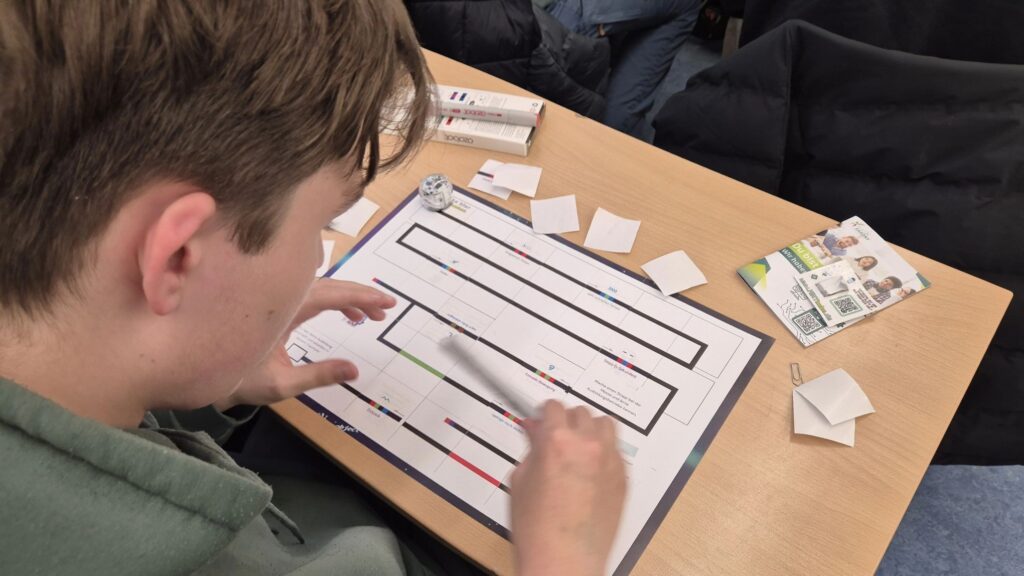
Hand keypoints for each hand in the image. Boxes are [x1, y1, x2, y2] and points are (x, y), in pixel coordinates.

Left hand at [214, 279, 395, 409]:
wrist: (195, 370)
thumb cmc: (235, 379)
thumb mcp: (279, 384)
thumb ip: (318, 376)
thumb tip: (354, 370)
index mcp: (283, 310)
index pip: (330, 294)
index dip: (361, 296)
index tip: (386, 303)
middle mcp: (280, 297)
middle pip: (328, 285)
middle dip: (360, 295)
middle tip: (385, 309)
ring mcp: (276, 298)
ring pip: (319, 287)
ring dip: (348, 297)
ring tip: (371, 315)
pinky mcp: (274, 304)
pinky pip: (309, 293)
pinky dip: (333, 300)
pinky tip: (347, 314)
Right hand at [510, 401, 625, 575]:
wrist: (564, 560)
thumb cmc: (538, 530)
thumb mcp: (520, 481)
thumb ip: (531, 450)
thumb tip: (536, 434)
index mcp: (556, 441)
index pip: (554, 406)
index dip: (544, 413)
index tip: (541, 419)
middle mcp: (587, 445)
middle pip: (580, 412)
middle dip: (566, 421)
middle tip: (556, 436)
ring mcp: (610, 461)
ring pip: (605, 425)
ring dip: (590, 430)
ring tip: (579, 447)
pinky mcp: (623, 478)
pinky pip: (616, 451)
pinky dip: (603, 452)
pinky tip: (590, 469)